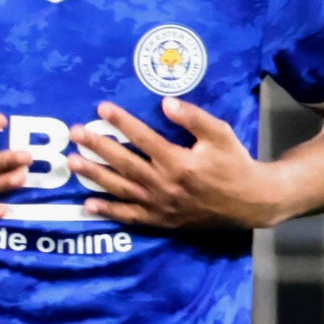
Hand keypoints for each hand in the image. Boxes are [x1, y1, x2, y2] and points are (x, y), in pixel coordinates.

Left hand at [68, 97, 281, 229]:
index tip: (101, 108)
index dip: (121, 121)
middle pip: (123, 162)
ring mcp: (160, 205)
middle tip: (75, 133)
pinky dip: (109, 211)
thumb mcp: (220, 134)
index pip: (142, 137)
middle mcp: (164, 184)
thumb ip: (193, 118)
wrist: (250, 203)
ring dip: (95, 176)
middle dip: (97, 146)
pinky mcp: (161, 221)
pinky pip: (130, 217)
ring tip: (73, 163)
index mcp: (178, 161)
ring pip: (121, 189)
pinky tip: (89, 204)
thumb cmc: (234, 164)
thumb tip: (165, 102)